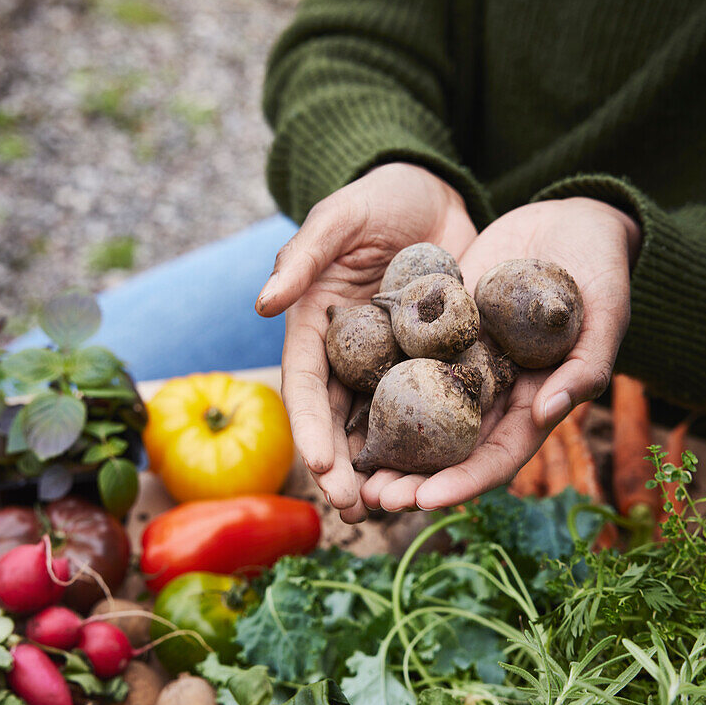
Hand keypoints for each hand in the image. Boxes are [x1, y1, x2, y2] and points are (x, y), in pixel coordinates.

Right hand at [255, 163, 476, 520]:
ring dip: (384, 472)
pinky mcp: (435, 362)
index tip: (320, 466)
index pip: (307, 388)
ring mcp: (393, 364)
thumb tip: (263, 303)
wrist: (434, 192)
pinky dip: (431, 443)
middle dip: (343, 471)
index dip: (309, 428)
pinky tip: (442, 476)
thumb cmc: (377, 198)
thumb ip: (303, 257)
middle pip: (341, 423)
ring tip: (394, 510)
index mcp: (316, 329)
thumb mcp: (338, 217)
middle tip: (356, 512)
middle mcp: (350, 356)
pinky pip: (433, 406)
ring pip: (383, 428)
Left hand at [360, 197, 640, 512]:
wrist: (570, 219)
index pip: (497, 456)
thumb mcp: (605, 314)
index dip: (462, 482)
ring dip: (387, 444)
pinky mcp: (437, 330)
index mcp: (535, 402)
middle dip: (413, 478)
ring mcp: (462, 362)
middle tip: (372, 498)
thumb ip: (584, 366)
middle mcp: (494, 392)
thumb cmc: (602, 269)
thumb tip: (548, 413)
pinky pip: (402, 362)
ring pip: (419, 415)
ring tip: (348, 467)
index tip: (425, 501)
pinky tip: (340, 402)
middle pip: (449, 449)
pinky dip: (375, 386)